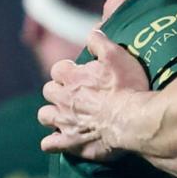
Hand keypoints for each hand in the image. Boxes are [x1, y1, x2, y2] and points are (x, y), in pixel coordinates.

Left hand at [38, 29, 148, 160]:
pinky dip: (52, 142)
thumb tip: (92, 32)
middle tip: (75, 94)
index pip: (58, 69)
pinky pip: (49, 144)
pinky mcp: (70, 143)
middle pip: (48, 91)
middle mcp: (62, 98)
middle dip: (58, 90)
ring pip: (44, 116)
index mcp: (71, 76)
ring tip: (66, 115)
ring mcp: (64, 122)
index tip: (81, 73)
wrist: (132, 120)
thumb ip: (100, 42)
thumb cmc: (126, 87)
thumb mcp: (116, 55)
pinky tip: (62, 139)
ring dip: (52, 114)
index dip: (69, 70)